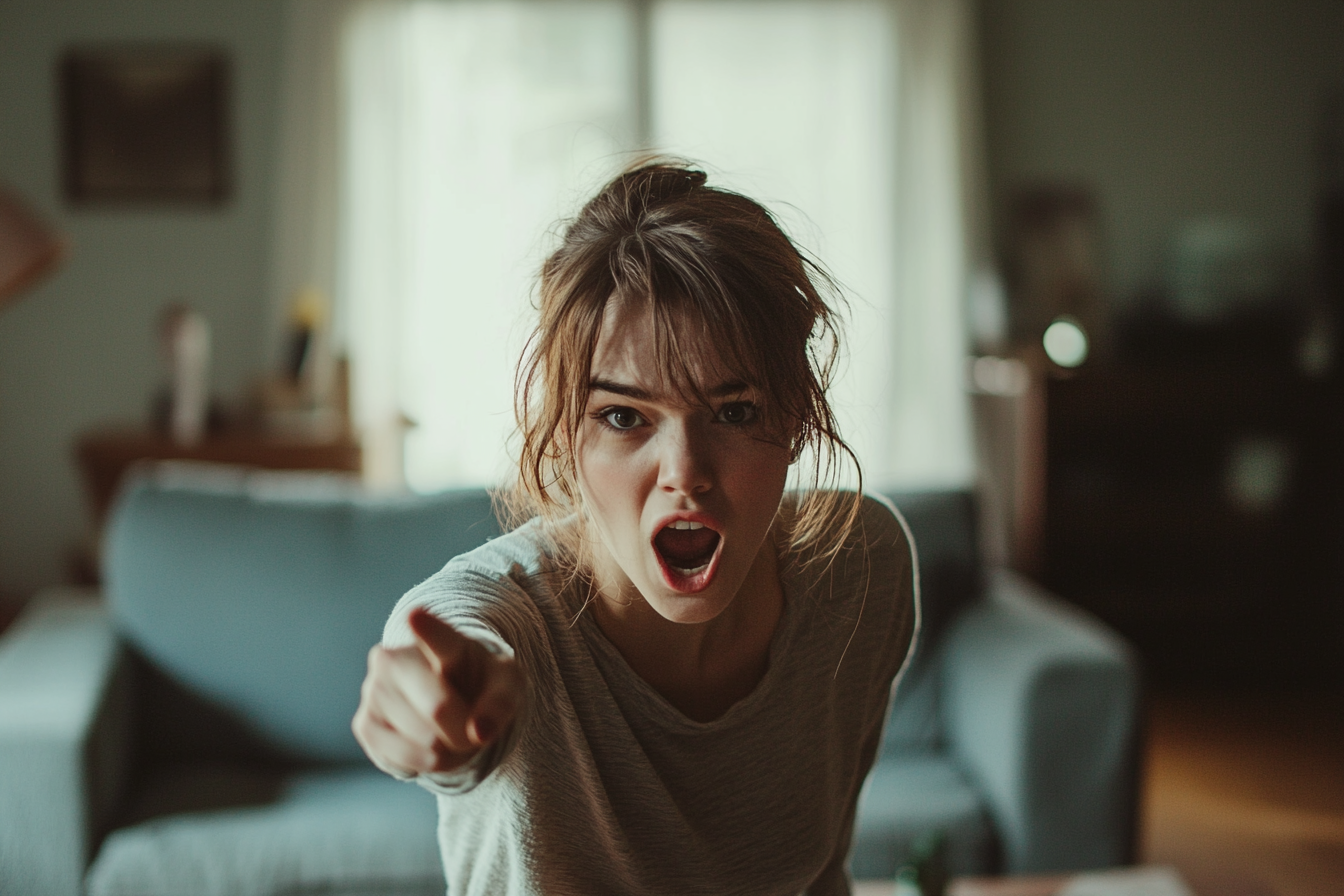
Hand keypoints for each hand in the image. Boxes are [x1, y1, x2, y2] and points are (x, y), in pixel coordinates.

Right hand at [352, 607, 522, 777]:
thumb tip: (479, 732)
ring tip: (452, 735)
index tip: (416, 617)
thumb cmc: (481, 686)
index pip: (434, 635)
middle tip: (473, 729)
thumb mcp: (507, 687)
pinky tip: (431, 747)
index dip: (425, 628)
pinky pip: (404, 759)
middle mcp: (395, 658)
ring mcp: (373, 690)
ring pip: (424, 740)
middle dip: (465, 731)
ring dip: (450, 752)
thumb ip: (501, 704)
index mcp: (438, 639)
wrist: (454, 703)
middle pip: (438, 708)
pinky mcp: (364, 725)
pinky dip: (428, 764)